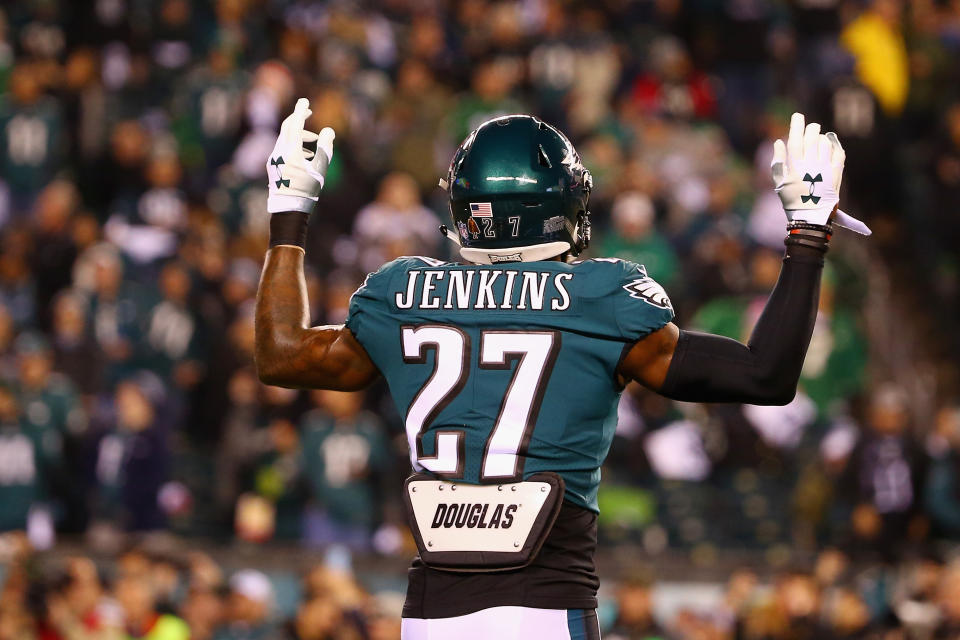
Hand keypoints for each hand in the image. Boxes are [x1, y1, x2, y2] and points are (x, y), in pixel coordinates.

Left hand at [266, 98, 334, 213]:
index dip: (300, 111)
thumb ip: (325, 148)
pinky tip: (304, 155)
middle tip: (307, 112)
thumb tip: (328, 130)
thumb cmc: (307, 189)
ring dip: (299, 135)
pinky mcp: (272, 165)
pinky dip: (293, 145)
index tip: (304, 100)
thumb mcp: (320, 169)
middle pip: (287, 127)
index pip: (295, 125)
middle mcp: (279, 152)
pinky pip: (282, 148)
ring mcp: (273, 158)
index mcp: (291, 151)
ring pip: (285, 138)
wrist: (288, 208)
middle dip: (297, 118)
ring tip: (314, 141)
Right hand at [771, 112, 870, 234]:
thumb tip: (778, 142)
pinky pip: (839, 153)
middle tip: (811, 127)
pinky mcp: (836, 173)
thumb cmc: (791, 200)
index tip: (798, 116)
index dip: (796, 125)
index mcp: (794, 167)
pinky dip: (835, 146)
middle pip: (812, 138)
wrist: (810, 217)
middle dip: (811, 128)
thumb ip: (777, 162)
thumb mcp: (779, 183)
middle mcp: (810, 165)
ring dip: (822, 138)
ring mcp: (825, 169)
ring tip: (819, 140)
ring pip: (825, 143)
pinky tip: (831, 145)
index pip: (795, 140)